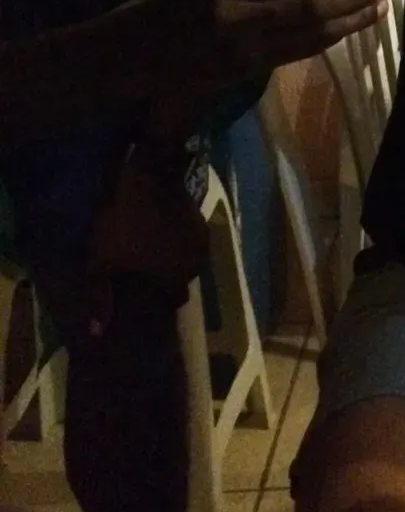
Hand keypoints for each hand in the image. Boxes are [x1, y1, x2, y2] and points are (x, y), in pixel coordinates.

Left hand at [85, 145, 207, 329]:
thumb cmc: (123, 224)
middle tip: (152, 267)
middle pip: (185, 277)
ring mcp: (200, 238)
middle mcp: (194, 263)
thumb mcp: (100, 262)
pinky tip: (166, 229)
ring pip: (191, 256)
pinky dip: (182, 236)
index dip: (164, 297)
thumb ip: (100, 298)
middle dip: (172, 274)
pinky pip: (192, 235)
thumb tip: (97, 332)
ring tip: (158, 247)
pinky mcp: (200, 217)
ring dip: (178, 255)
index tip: (151, 292)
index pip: (176, 299)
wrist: (148, 179)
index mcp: (173, 279)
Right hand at [166, 0, 387, 87]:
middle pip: (309, 8)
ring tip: (378, 9)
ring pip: (309, 36)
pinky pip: (298, 53)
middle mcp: (238, 15)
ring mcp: (244, 48)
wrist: (143, 49)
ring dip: (350, 22)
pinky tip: (349, 28)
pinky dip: (328, 40)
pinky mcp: (249, 71)